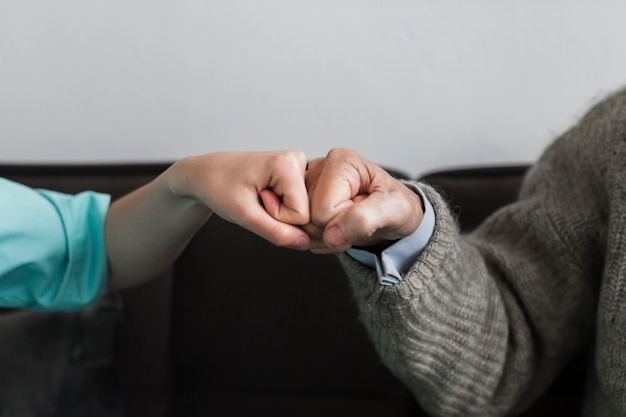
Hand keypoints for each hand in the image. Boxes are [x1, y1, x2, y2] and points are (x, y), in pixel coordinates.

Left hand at [169, 150, 310, 249]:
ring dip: (280, 211)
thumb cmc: (218, 187)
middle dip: (280, 215)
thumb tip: (305, 243)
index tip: (256, 201)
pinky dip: (281, 206)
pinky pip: (298, 203)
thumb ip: (276, 232)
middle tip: (257, 199)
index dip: (277, 217)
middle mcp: (298, 160)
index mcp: (288, 163)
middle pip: (306, 211)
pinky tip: (264, 195)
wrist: (206, 173)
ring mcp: (298, 166)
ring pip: (303, 209)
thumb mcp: (244, 215)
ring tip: (258, 196)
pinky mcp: (296, 173)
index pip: (302, 214)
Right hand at [304, 148, 423, 253]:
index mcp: (341, 162)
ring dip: (327, 237)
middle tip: (356, 224)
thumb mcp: (393, 210)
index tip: (362, 216)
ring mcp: (309, 184)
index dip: (342, 223)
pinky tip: (338, 227)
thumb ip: (363, 220)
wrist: (395, 214)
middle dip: (332, 232)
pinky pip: (301, 230)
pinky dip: (321, 238)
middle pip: (307, 218)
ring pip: (301, 226)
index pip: (321, 210)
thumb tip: (331, 234)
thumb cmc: (396, 206)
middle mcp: (320, 168)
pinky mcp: (304, 199)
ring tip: (349, 225)